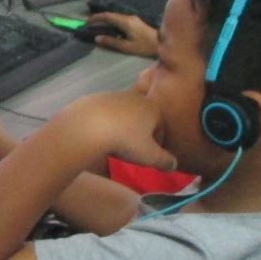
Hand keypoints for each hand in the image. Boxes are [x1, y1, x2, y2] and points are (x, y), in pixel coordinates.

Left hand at [42, 91, 187, 172]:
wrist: (86, 126)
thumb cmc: (124, 140)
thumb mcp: (150, 156)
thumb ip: (165, 161)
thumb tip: (174, 164)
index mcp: (153, 108)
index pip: (162, 125)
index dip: (157, 141)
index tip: (148, 153)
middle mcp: (136, 97)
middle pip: (143, 115)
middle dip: (140, 130)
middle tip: (132, 147)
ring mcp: (115, 95)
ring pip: (124, 112)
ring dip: (122, 124)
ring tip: (114, 141)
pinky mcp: (96, 97)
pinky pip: (105, 112)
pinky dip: (105, 121)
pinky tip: (99, 133)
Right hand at [83, 11, 161, 58]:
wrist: (163, 43)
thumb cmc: (145, 46)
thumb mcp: (127, 47)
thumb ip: (112, 42)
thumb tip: (97, 38)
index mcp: (126, 22)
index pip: (107, 16)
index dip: (96, 18)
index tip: (87, 22)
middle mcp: (129, 17)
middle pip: (111, 15)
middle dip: (99, 18)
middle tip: (90, 23)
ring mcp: (133, 19)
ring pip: (116, 16)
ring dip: (106, 19)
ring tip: (97, 25)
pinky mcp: (136, 22)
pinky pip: (120, 19)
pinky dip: (112, 21)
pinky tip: (110, 27)